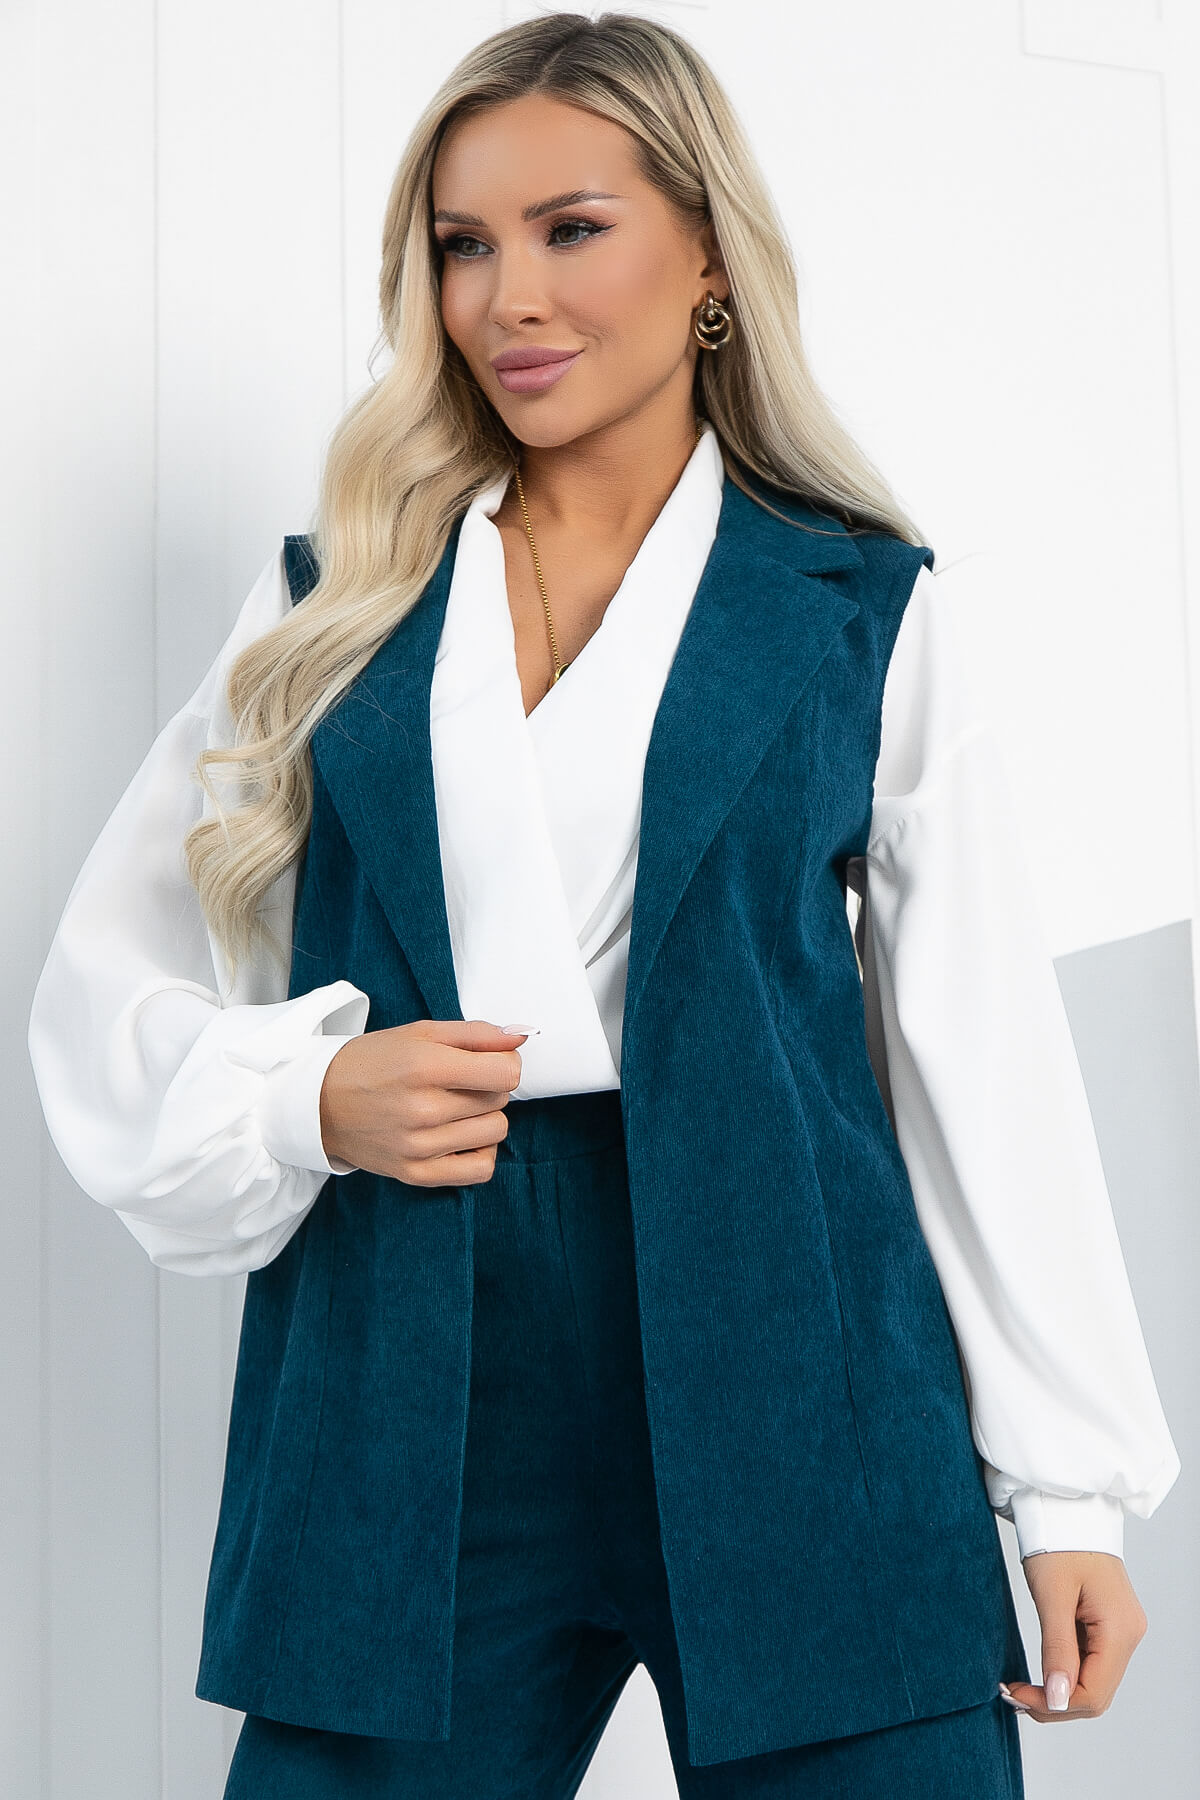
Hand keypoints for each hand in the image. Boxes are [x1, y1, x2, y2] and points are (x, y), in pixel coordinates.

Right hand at [318, 1018, 531, 1184]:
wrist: (317, 1103)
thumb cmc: (371, 1062)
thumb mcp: (419, 1032)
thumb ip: (476, 1033)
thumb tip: (522, 1036)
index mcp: (424, 1066)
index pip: (507, 1073)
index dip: (506, 1062)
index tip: (489, 1061)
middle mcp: (423, 1109)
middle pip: (501, 1099)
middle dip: (488, 1086)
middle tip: (458, 1081)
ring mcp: (419, 1146)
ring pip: (496, 1131)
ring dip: (485, 1117)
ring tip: (456, 1107)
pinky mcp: (415, 1173)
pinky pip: (480, 1169)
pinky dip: (479, 1151)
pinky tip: (460, 1136)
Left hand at [999, 1550, 1147, 1721]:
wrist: (1068, 1510)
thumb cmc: (1059, 1541)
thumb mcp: (1052, 1595)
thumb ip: (1057, 1649)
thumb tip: (1058, 1701)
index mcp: (1120, 1629)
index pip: (1093, 1693)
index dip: (1054, 1704)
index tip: (1017, 1694)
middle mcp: (1128, 1635)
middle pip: (1095, 1694)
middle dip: (1054, 1702)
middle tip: (1013, 1695)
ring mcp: (1121, 1631)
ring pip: (1092, 1683)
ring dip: (1058, 1692)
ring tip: (1020, 1688)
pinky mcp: (1108, 1626)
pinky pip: (1090, 1664)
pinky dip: (1063, 1673)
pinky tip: (1039, 1672)